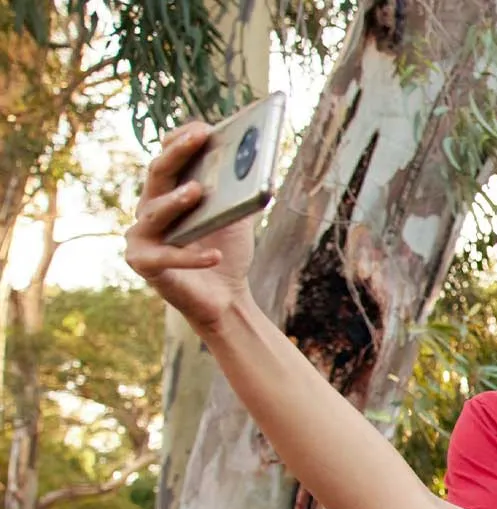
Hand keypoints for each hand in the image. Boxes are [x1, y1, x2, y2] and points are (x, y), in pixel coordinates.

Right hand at [123, 122, 257, 330]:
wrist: (223, 296)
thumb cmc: (226, 249)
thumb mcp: (236, 215)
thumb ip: (241, 188)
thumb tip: (258, 158)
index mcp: (168, 190)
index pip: (168, 156)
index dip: (182, 139)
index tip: (204, 127)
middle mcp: (149, 206)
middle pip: (159, 173)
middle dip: (178, 153)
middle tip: (199, 137)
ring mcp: (141, 234)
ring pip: (155, 211)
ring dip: (175, 200)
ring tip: (196, 191)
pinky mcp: (143, 263)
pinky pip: (167, 257)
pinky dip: (191, 256)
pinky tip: (215, 254)